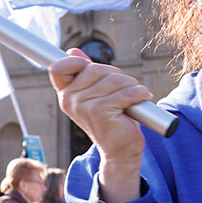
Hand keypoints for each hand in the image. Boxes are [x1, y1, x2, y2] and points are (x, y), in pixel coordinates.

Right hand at [48, 49, 152, 202]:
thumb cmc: (111, 121)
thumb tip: (73, 51)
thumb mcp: (96, 95)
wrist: (120, 151)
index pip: (58, 68)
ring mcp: (84, 106)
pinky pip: (125, 92)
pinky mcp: (100, 112)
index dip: (76, 62)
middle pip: (95, 68)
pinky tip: (142, 98)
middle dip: (116, 75)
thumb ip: (85, 74)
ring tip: (134, 96)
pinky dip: (139, 93)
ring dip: (131, 85)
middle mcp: (70, 100)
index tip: (90, 68)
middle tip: (124, 89)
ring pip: (113, 80)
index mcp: (66, 95)